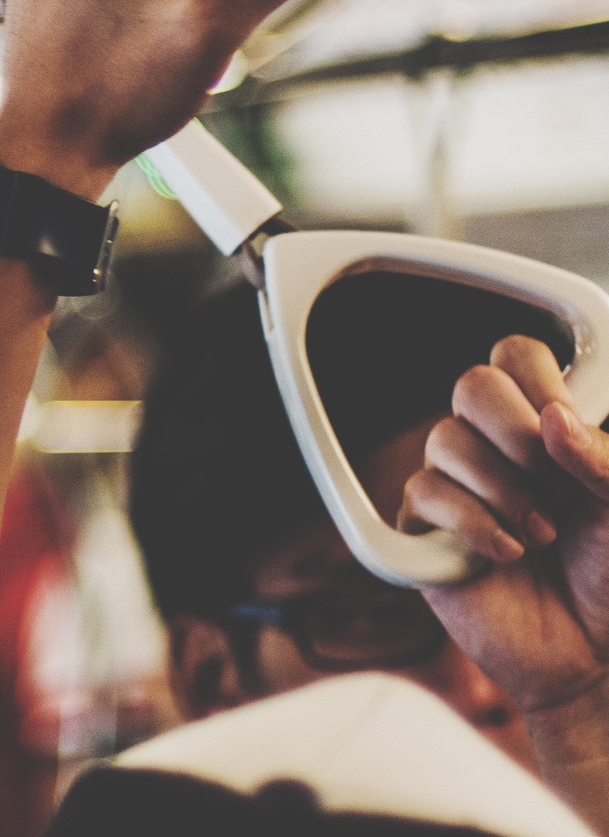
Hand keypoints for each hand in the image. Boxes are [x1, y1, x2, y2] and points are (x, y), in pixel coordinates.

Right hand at [402, 336, 608, 716]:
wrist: (592, 658)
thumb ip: (600, 459)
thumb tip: (553, 418)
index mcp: (548, 429)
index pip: (517, 357)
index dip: (536, 379)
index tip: (565, 425)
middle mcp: (498, 448)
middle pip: (472, 384)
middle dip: (512, 432)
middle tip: (550, 483)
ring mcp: (458, 486)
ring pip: (444, 438)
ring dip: (501, 489)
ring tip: (541, 535)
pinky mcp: (425, 529)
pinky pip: (423, 492)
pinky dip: (472, 523)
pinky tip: (507, 553)